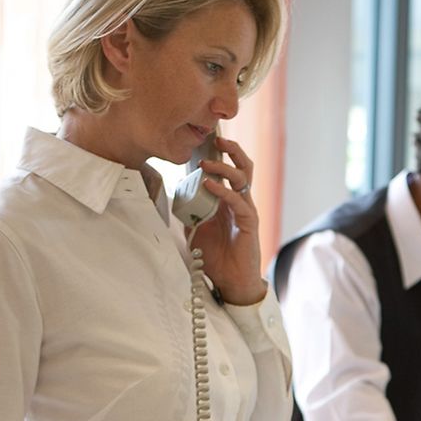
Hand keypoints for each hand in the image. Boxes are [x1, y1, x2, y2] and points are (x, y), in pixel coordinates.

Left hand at [188, 135, 266, 305]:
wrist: (231, 281)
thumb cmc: (217, 256)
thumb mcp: (195, 229)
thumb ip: (189, 211)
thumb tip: (171, 196)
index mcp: (229, 200)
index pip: (228, 170)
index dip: (219, 154)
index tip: (204, 139)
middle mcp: (240, 201)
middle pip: (243, 167)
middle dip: (232, 150)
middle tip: (216, 139)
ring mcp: (246, 210)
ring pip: (243, 178)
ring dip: (224, 167)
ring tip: (207, 162)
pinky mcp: (250, 222)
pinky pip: (238, 200)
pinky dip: (223, 190)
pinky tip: (208, 184)